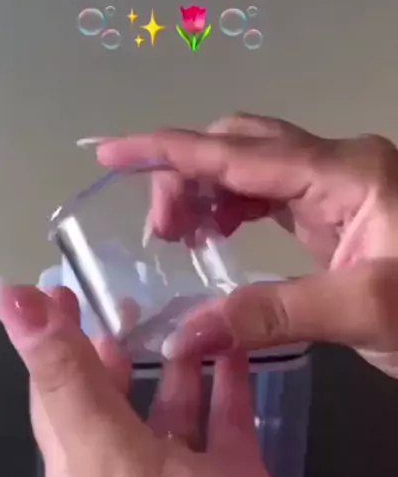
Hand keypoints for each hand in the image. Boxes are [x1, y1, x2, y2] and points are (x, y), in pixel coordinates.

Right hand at [97, 115, 397, 375]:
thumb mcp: (365, 311)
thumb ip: (272, 315)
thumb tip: (185, 333)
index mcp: (345, 172)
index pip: (238, 150)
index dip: (169, 150)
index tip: (110, 152)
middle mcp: (338, 165)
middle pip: (241, 143)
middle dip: (187, 174)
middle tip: (161, 234)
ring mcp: (338, 186)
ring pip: (252, 166)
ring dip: (207, 191)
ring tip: (179, 237)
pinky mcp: (338, 212)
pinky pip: (270, 193)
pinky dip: (232, 209)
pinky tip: (217, 236)